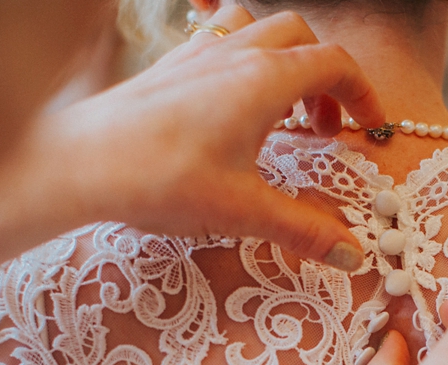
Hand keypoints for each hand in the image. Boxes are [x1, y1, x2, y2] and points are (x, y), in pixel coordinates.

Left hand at [0, 6, 382, 271]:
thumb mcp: (244, 212)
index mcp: (265, 79)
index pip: (335, 64)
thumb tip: (352, 253)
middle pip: (301, 38)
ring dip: (283, 59)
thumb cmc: (160, 178)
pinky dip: (240, 61)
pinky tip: (227, 106)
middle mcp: (234, 54)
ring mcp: (197, 55)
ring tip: (279, 109)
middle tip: (321, 130)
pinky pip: (217, 41)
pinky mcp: (168, 68)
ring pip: (258, 28)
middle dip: (325, 79)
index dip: (362, 95)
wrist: (79, 162)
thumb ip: (304, 230)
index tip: (368, 130)